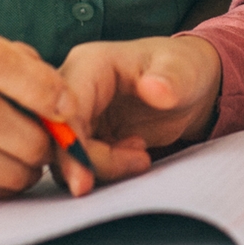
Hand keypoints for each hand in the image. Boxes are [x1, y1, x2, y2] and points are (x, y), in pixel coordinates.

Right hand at [58, 35, 223, 181]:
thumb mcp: (184, 70)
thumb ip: (171, 79)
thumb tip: (154, 88)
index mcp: (90, 64)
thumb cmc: (183, 69)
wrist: (187, 87)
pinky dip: (103, 170)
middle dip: (85, 162)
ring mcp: (77, 112)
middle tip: (136, 164)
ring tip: (142, 156)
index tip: (84, 180)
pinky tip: (135, 159)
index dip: (69, 145)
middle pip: (55, 135)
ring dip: (101, 166)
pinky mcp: (84, 134)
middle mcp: (74, 87)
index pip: (64, 108)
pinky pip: (77, 161)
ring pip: (63, 153)